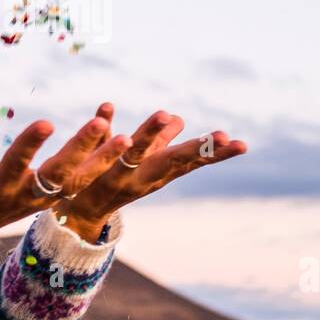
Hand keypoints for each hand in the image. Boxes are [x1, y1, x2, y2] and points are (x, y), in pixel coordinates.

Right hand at [0, 99, 129, 260]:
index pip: (16, 162)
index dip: (29, 145)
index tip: (45, 122)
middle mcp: (25, 193)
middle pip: (58, 173)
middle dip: (79, 149)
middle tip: (100, 124)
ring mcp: (43, 199)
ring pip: (78, 181)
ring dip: (101, 160)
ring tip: (126, 137)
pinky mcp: (55, 198)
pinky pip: (83, 181)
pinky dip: (102, 164)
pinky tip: (123, 141)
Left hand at [59, 110, 246, 240]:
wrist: (78, 210)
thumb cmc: (115, 180)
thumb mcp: (142, 160)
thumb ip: (157, 139)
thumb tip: (176, 119)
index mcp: (160, 171)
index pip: (193, 160)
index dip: (215, 152)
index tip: (241, 144)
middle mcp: (145, 175)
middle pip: (175, 160)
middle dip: (197, 148)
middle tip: (222, 138)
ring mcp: (119, 175)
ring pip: (137, 152)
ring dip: (150, 134)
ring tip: (165, 115)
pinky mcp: (92, 172)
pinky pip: (97, 149)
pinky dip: (103, 130)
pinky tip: (105, 109)